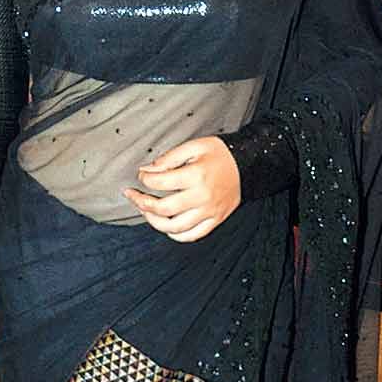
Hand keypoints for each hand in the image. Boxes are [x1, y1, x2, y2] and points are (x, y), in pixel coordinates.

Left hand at [124, 135, 240, 242]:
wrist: (249, 164)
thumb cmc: (221, 154)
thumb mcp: (195, 146)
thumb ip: (169, 158)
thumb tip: (147, 170)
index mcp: (196, 175)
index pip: (160, 182)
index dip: (145, 179)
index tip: (141, 175)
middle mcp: (202, 197)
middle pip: (163, 209)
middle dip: (142, 203)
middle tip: (132, 196)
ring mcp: (209, 212)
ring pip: (175, 227)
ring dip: (154, 222)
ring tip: (145, 212)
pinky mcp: (215, 220)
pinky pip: (192, 236)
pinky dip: (176, 235)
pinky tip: (166, 227)